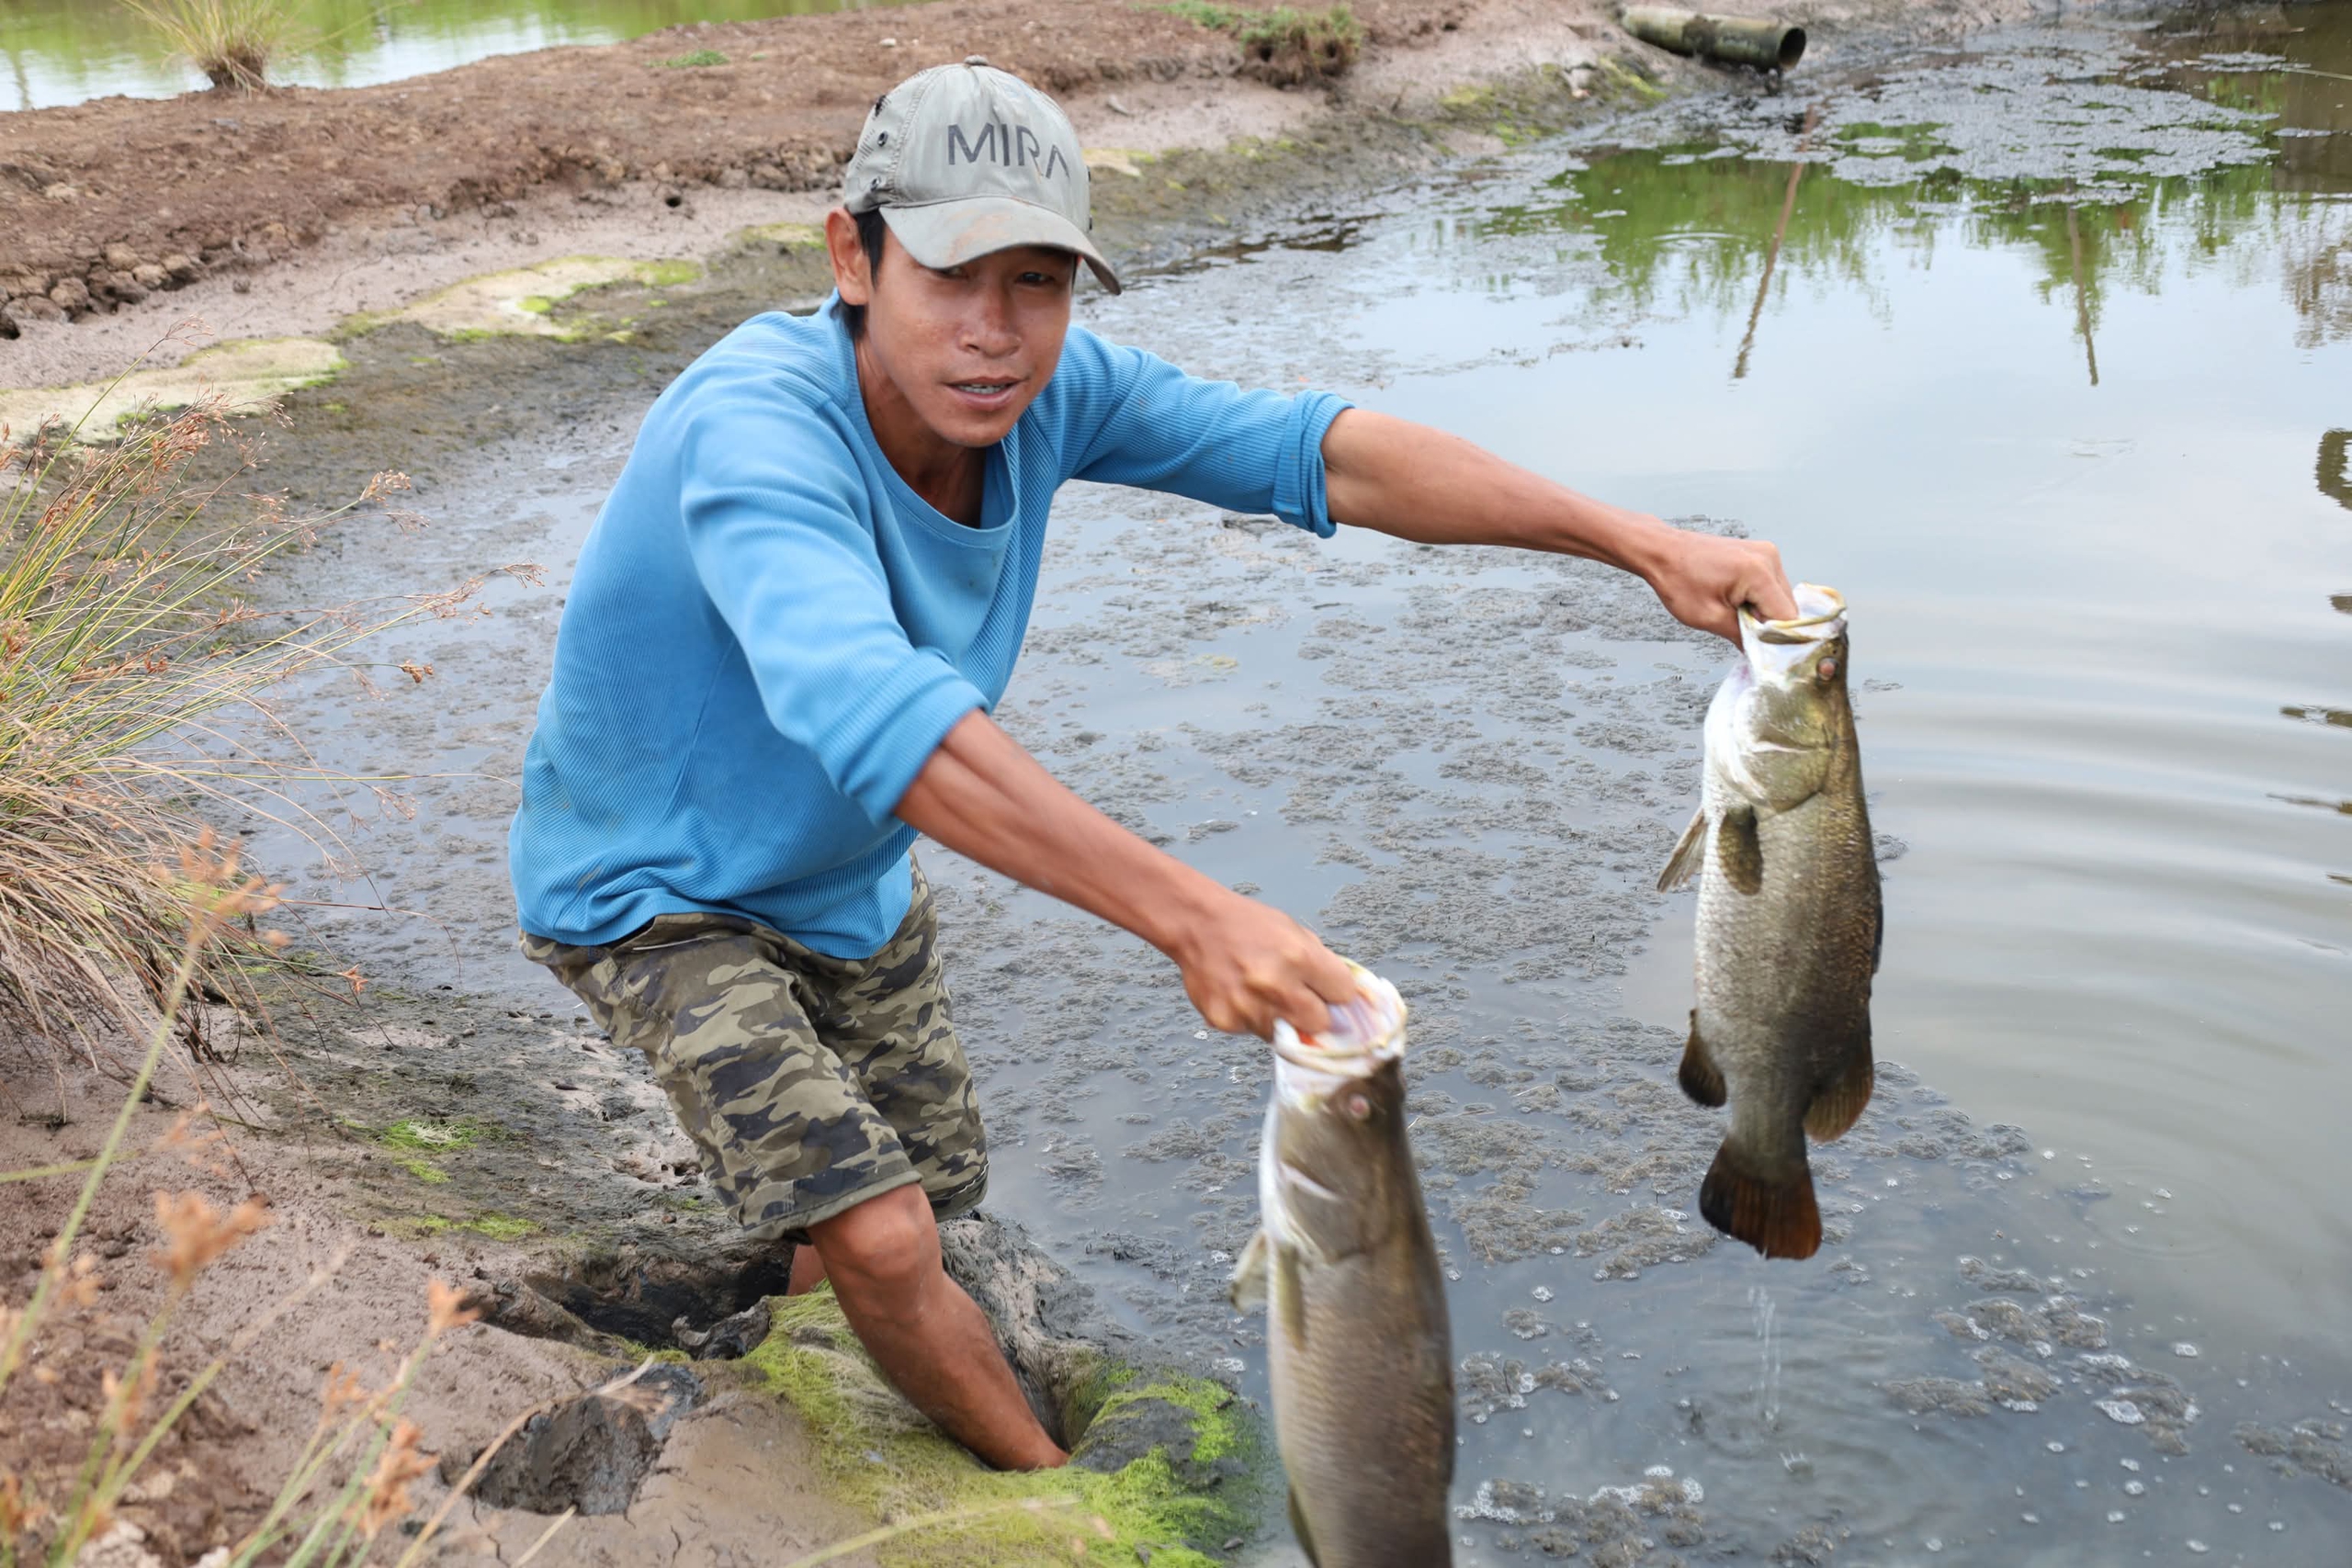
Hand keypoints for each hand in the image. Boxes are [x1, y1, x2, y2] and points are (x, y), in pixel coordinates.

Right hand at [1162, 888, 1359, 1039]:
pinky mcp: (1227, 1021)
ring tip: (1264, 993)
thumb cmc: (1248, 925)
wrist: (1197, 924)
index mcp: (1300, 957)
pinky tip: (1242, 995)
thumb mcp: (1295, 933)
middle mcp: (1276, 985)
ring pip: (1286, 1034)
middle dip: (1314, 1013)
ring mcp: (1250, 1007)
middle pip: (1320, 1024)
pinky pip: (1254, 1032)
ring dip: (1282, 1019)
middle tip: (1298, 998)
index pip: (1344, 995)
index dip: (1337, 993)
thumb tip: (1345, 997)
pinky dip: (1252, 1019)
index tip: (1328, 992)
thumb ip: (1322, 965)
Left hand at [1635, 522, 1798, 643]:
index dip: (1775, 638)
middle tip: (1741, 630)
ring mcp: (1766, 552)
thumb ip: (1742, 637)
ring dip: (1763, 612)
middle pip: (1787, 607)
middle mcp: (1769, 557)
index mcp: (1759, 572)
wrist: (1662, 551)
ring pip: (1780, 597)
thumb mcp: (1709, 618)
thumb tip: (1761, 653)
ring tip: (1733, 611)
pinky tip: (1736, 601)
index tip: (1759, 648)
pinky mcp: (1759, 553)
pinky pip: (1771, 585)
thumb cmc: (1678, 580)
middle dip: (1768, 624)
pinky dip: (1758, 599)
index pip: (1787, 617)